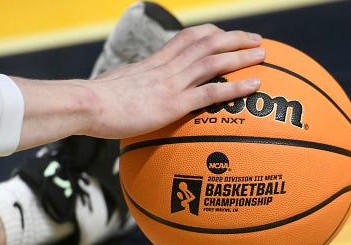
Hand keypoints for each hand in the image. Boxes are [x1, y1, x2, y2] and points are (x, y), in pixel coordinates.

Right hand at [83, 24, 264, 138]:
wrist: (87, 104)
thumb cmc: (93, 101)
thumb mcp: (112, 87)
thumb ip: (126, 89)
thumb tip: (126, 98)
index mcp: (152, 62)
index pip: (185, 39)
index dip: (208, 34)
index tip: (223, 34)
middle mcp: (166, 67)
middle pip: (206, 43)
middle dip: (234, 38)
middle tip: (255, 39)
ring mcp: (171, 83)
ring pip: (214, 61)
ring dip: (241, 56)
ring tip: (263, 54)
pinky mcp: (173, 104)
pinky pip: (211, 93)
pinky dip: (235, 87)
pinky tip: (254, 86)